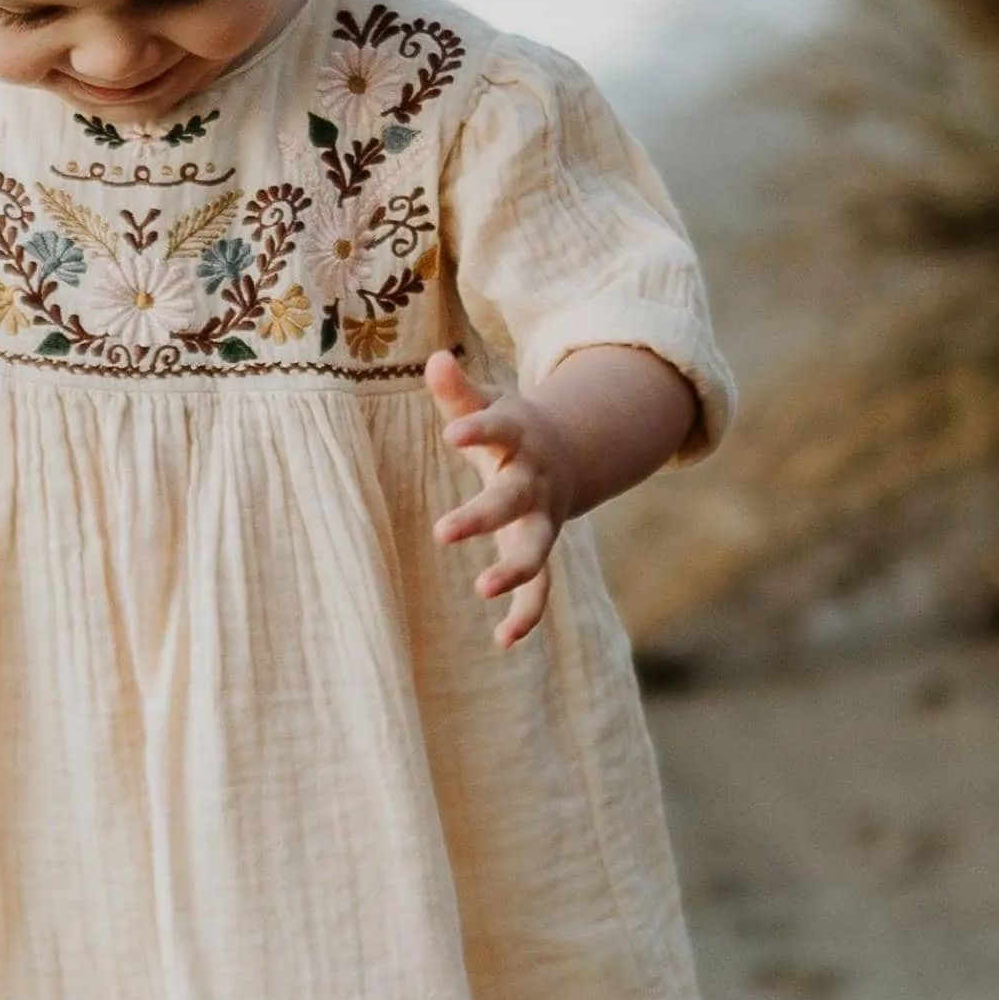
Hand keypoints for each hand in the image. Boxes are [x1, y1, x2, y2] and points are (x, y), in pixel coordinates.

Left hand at [427, 347, 571, 646]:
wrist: (565, 454)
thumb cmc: (509, 428)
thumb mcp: (489, 404)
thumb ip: (459, 391)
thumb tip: (433, 359)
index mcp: (518, 439)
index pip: (498, 430)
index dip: (476, 429)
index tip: (451, 434)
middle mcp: (533, 483)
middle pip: (511, 501)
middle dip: (481, 517)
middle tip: (441, 532)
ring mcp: (541, 521)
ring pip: (535, 551)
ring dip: (513, 572)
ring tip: (482, 589)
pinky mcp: (538, 550)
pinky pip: (540, 590)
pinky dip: (526, 615)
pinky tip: (503, 640)